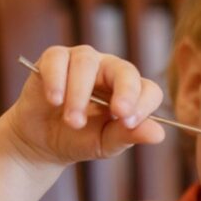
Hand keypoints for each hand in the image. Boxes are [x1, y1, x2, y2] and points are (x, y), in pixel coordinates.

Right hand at [5, 45, 165, 165]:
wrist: (42, 141)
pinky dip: (56, 79)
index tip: (131, 122)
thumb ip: (129, 135)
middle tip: (119, 114)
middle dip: (124, 92)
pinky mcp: (54, 58)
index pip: (148, 89)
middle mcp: (109, 70)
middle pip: (124, 70)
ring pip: (86, 63)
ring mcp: (82, 60)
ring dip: (81, 94)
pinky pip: (57, 58)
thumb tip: (159, 135)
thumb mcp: (106, 142)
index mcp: (129, 90)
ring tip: (73, 122)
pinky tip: (54, 100)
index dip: (144, 104)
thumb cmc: (80, 139)